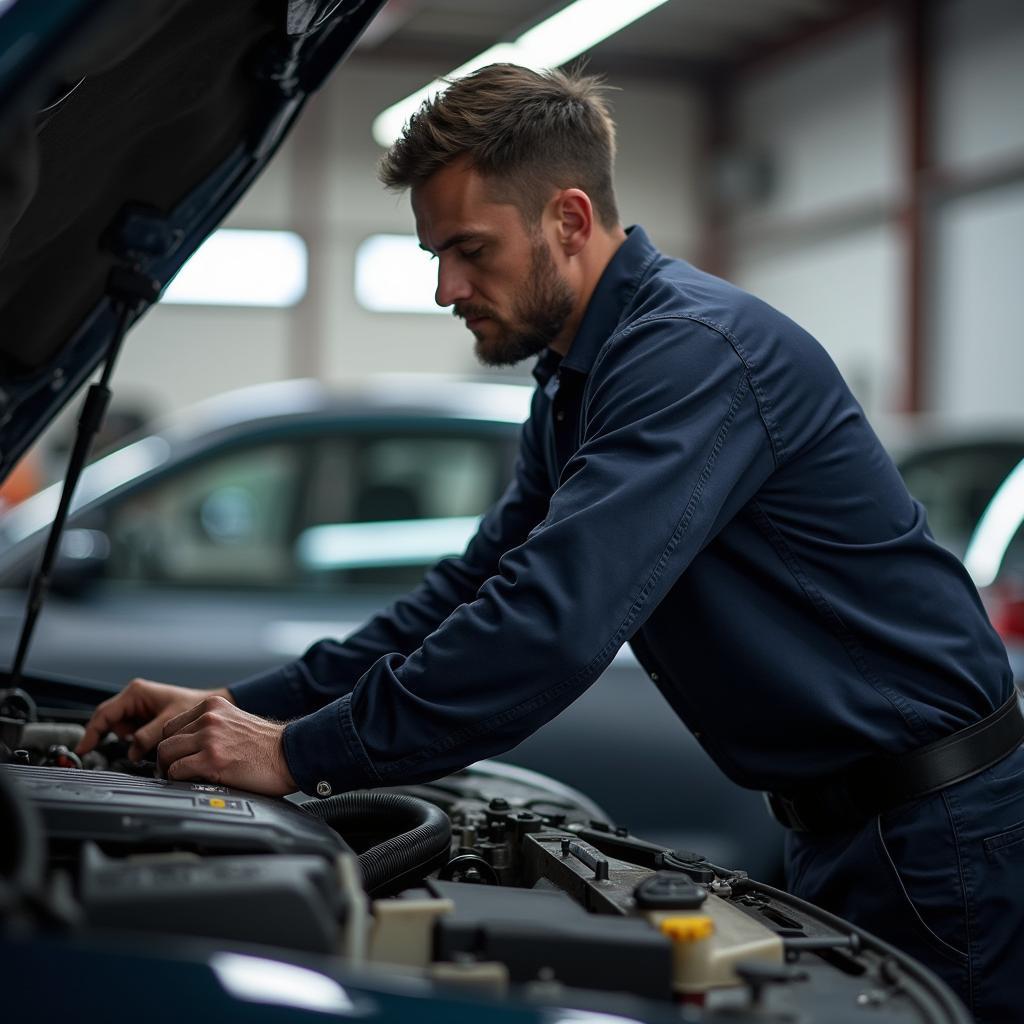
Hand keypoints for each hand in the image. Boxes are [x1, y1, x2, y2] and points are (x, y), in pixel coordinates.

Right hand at [76, 678, 234, 759]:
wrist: (210, 706)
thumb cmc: (195, 706)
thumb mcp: (170, 721)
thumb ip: (148, 736)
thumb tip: (132, 752)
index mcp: (136, 693)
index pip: (104, 714)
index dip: (91, 733)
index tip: (83, 749)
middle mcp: (134, 698)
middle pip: (109, 722)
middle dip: (117, 738)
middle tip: (130, 749)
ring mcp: (138, 707)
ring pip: (121, 730)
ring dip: (131, 741)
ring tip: (152, 740)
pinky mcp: (144, 717)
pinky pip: (132, 733)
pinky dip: (138, 741)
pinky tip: (153, 741)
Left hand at [157, 695, 296, 795]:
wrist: (289, 753)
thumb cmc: (267, 744)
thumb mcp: (235, 721)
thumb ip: (211, 726)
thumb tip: (187, 745)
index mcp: (213, 706)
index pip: (172, 724)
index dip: (172, 744)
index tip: (177, 756)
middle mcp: (209, 718)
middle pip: (165, 739)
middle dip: (167, 758)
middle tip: (175, 771)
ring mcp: (210, 738)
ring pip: (166, 754)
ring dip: (170, 769)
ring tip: (182, 778)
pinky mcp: (212, 760)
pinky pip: (176, 771)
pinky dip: (179, 780)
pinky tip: (193, 781)